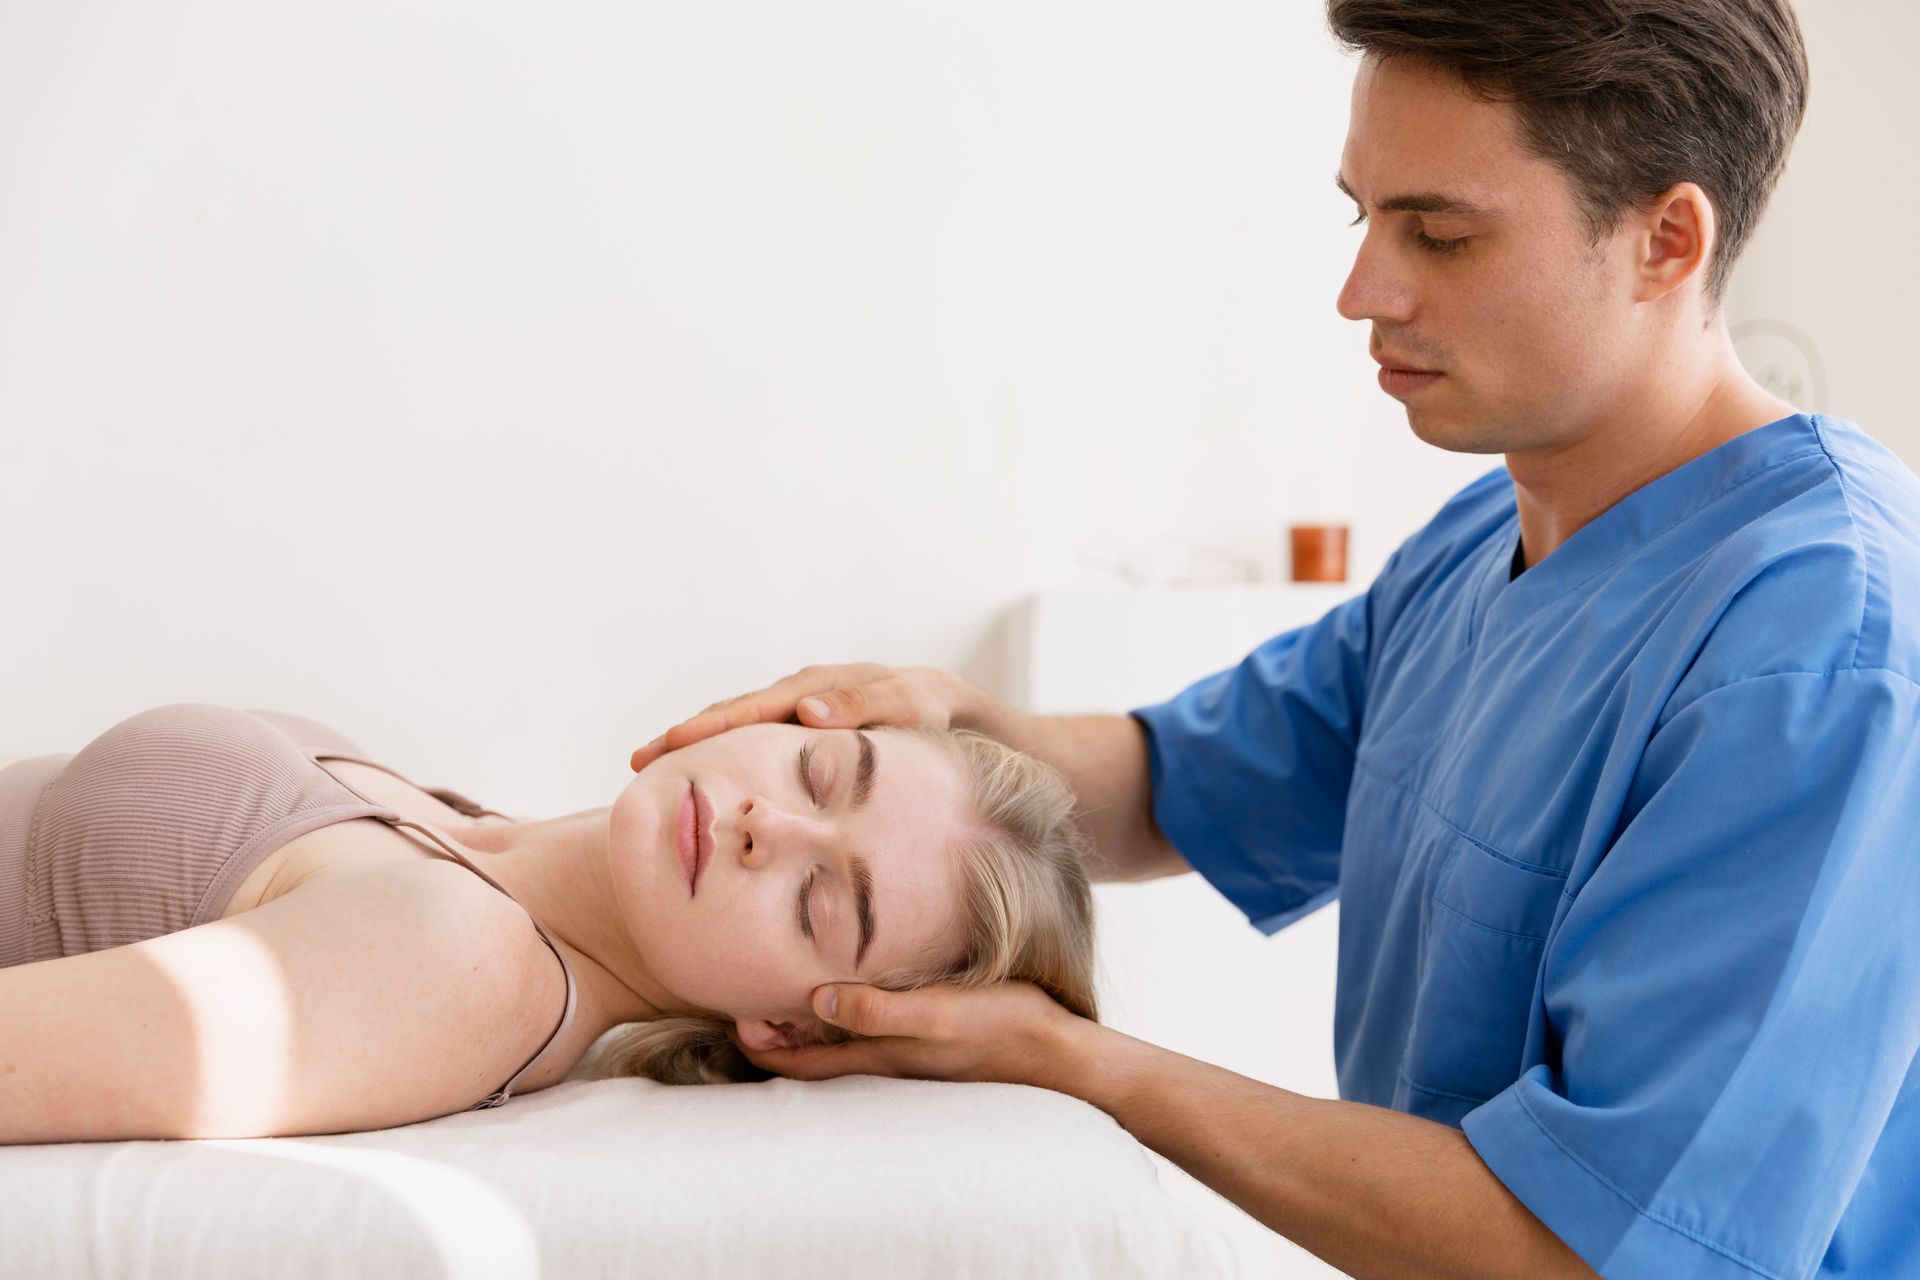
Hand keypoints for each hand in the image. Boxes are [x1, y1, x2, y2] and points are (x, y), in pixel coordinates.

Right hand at [631, 663, 980, 771]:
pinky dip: (729, 759)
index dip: (708, 728)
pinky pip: (760, 745)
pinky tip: (708, 785)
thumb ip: (867, 706)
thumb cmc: (944, 718)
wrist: (968, 721)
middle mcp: (806, 696)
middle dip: (685, 737)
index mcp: (822, 688)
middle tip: (637, 762)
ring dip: (698, 750)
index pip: (753, 708)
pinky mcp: (811, 736)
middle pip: (734, 715)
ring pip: (742, 731)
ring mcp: (806, 715)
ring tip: (652, 772)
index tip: (668, 744)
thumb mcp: (915, 707)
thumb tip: (805, 710)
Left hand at [737, 980, 1094, 1090]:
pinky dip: (845, 1015)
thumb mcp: (934, 1012)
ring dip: (806, 1025)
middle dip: (774, 1034)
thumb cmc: (997, 1026)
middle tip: (742, 999)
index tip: (730, 1014)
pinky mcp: (927, 1036)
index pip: (800, 1063)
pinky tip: (852, 990)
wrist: (1054, 1050)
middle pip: (812, 1055)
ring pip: (839, 1044)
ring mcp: (905, 1050)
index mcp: (877, 1055)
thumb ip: (876, 1009)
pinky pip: (870, 1031)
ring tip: (780, 992)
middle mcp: (884, 1058)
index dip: (760, 1045)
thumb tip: (815, 1000)